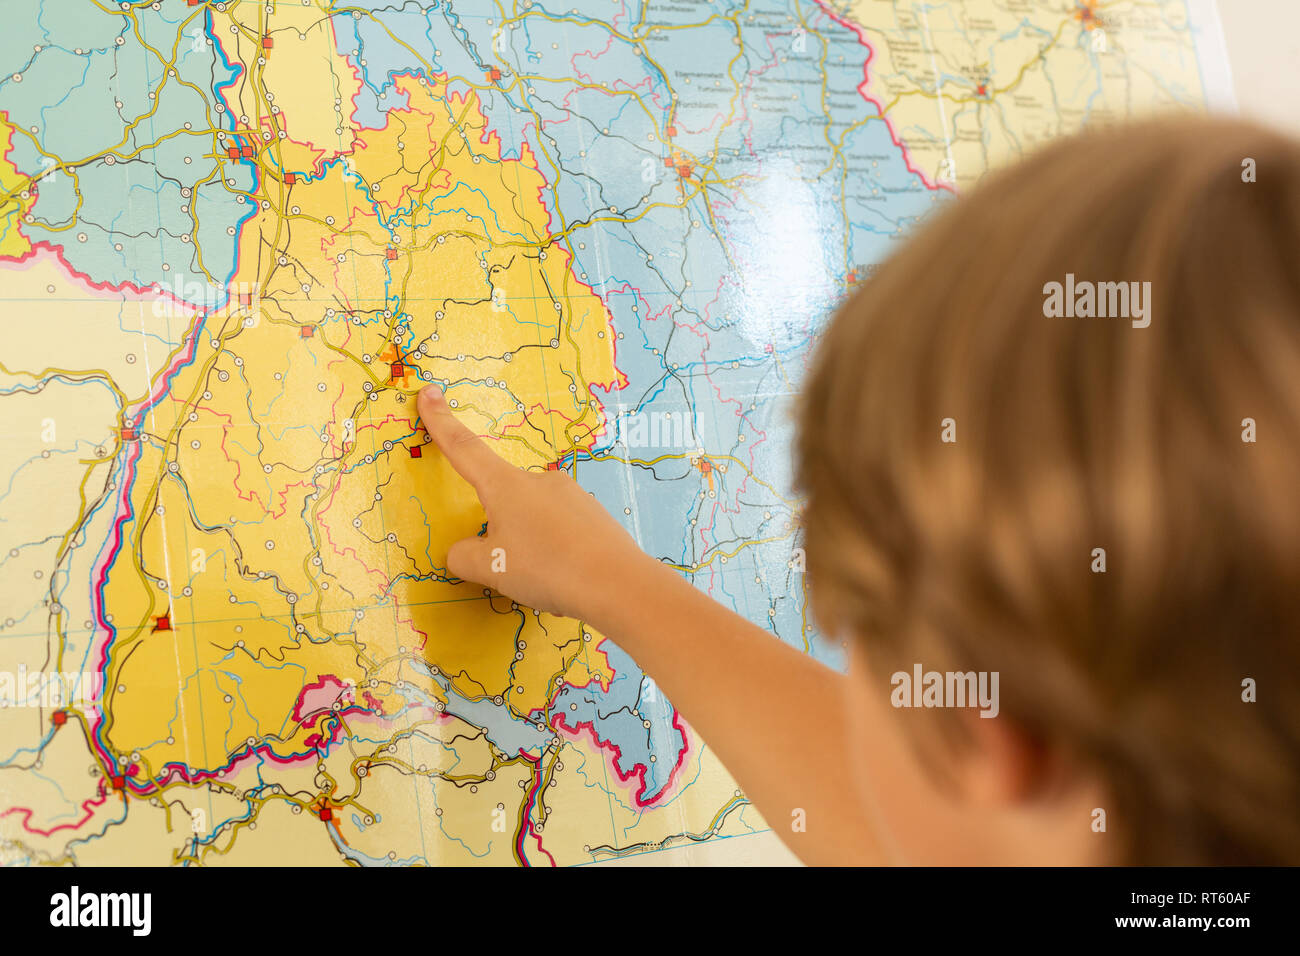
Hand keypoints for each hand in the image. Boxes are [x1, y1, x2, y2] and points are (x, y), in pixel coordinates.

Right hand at [416, 385, 659, 623]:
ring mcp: (571, 495)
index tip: (429, 393)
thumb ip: (464, 556)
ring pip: (534, 520)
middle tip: (514, 569)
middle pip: (503, 499)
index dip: (441, 423)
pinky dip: (556, 553)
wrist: (618, 584)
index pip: (464, 449)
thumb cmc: (547, 568)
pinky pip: (562, 533)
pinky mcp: (594, 515)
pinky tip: (568, 576)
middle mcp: (539, 481)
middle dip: (501, 532)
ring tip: (546, 579)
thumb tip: (463, 550)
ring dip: (531, 545)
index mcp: (506, 486)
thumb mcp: (489, 568)